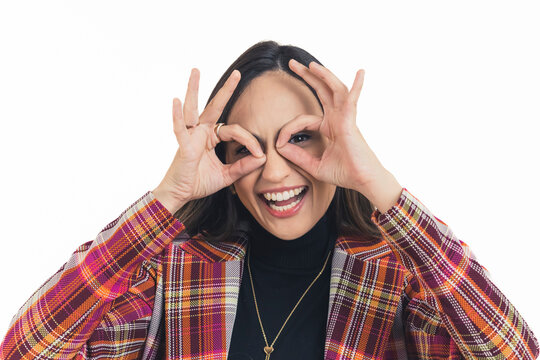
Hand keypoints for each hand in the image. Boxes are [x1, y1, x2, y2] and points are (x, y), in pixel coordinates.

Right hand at [153, 68, 265, 212]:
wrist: (180, 194)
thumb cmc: (198, 182)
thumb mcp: (226, 175)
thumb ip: (243, 167)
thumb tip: (262, 158)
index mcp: (212, 137)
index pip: (235, 130)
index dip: (248, 140)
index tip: (259, 154)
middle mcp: (201, 132)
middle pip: (215, 106)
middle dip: (226, 90)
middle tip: (237, 73)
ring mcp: (190, 136)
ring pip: (193, 108)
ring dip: (194, 89)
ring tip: (196, 71)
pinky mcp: (183, 145)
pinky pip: (180, 128)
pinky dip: (177, 115)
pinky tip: (176, 101)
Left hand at [276, 59, 389, 197]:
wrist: (363, 182)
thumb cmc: (344, 173)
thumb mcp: (313, 165)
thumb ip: (297, 156)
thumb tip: (279, 146)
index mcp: (329, 127)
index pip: (303, 119)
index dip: (288, 129)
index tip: (279, 143)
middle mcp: (337, 119)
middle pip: (322, 90)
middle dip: (307, 76)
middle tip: (291, 63)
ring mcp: (345, 118)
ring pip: (334, 89)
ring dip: (323, 75)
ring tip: (310, 64)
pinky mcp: (351, 122)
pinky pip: (353, 100)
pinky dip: (357, 86)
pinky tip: (361, 72)